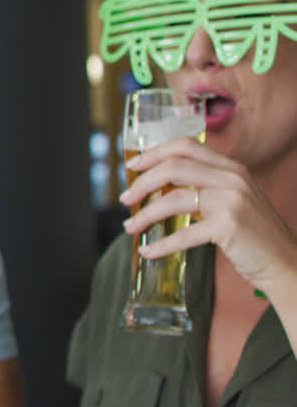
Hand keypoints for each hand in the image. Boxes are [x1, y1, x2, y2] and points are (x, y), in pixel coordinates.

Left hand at [121, 136, 296, 291]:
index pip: (186, 145)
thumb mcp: (234, 199)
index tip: (132, 166)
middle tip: (125, 198)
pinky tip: (148, 251)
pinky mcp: (229, 226)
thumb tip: (159, 187)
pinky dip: (161, 244)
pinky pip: (184, 233)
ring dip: (145, 213)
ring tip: (130, 226)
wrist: (285, 261)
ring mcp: (232, 200)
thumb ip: (206, 186)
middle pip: (174, 166)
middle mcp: (232, 178)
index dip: (154, 152)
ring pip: (173, 197)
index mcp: (231, 167)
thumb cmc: (253, 234)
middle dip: (142, 182)